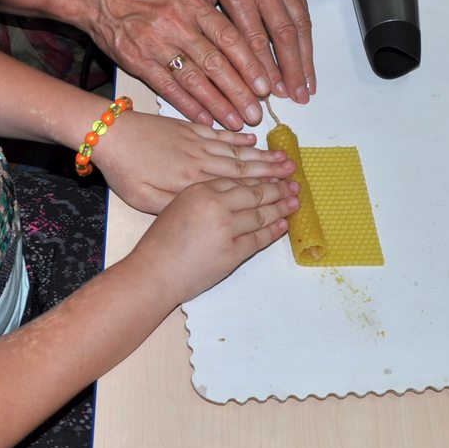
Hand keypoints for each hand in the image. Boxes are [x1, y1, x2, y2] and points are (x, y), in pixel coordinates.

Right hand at [86, 0, 273, 128]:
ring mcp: (157, 44)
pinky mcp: (138, 62)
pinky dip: (188, 106)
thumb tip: (238, 39)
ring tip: (236, 121)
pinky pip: (169, 88)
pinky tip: (205, 119)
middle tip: (256, 112)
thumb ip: (207, 13)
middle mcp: (177, 23)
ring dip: (218, 104)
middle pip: (216, 63)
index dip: (250, 64)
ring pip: (195, 79)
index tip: (265, 85)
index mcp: (192, 3)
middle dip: (239, 91)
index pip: (230, 37)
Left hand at [92, 111, 295, 214]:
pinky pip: (218, 133)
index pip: (234, 188)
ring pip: (234, 150)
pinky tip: (251, 139)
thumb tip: (203, 210)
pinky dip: (236, 137)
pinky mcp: (185, 128)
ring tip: (283, 158)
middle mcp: (198, 160)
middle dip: (270, 172)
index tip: (282, 194)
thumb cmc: (124, 171)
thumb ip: (175, 205)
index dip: (261, 191)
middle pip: (242, 167)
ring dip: (260, 155)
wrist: (109, 134)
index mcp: (190, 182)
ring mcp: (194, 142)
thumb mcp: (144, 200)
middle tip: (295, 175)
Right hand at [127, 177, 299, 304]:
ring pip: (261, 215)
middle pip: (255, 193)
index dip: (260, 177)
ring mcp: (226, 229)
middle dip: (278, 188)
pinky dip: (274, 231)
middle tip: (293, 185)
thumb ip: (204, 197)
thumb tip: (232, 195)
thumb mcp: (178, 207)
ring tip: (294, 202)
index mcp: (200, 190)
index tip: (274, 175)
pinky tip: (283, 224)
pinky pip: (259, 239)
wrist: (154, 272)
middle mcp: (215, 205)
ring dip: (281, 208)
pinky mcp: (233, 252)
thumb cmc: (160, 243)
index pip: (239, 179)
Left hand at [191, 0, 313, 107]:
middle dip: (290, 72)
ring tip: (307, 87)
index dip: (262, 68)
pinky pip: (305, 15)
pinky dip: (309, 41)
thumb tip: (217, 47)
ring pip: (299, 28)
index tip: (267, 91)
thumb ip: (210, 13)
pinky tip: (309, 59)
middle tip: (296, 97)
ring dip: (304, 61)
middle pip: (282, 37)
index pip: (252, 37)